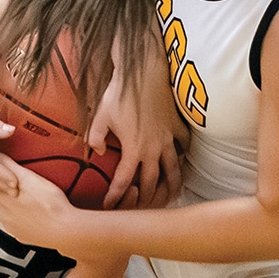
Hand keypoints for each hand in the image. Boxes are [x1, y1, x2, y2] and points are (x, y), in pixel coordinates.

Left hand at [0, 155, 79, 251]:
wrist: (65, 231)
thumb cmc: (49, 204)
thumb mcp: (29, 178)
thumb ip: (10, 166)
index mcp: (1, 196)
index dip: (1, 174)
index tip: (10, 171)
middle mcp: (2, 213)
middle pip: (1, 196)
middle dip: (10, 189)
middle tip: (28, 184)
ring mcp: (11, 227)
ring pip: (10, 210)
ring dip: (18, 205)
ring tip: (35, 199)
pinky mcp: (22, 237)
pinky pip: (20, 224)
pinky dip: (26, 219)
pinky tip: (38, 214)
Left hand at [90, 58, 184, 208]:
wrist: (143, 70)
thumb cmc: (120, 92)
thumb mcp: (100, 116)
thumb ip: (94, 138)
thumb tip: (96, 152)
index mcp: (133, 149)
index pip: (123, 181)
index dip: (115, 197)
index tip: (109, 205)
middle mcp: (153, 149)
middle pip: (151, 183)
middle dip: (145, 199)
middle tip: (139, 207)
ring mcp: (168, 139)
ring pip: (173, 170)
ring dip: (171, 186)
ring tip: (170, 196)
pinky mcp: (176, 126)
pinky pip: (183, 146)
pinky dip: (183, 156)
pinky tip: (181, 161)